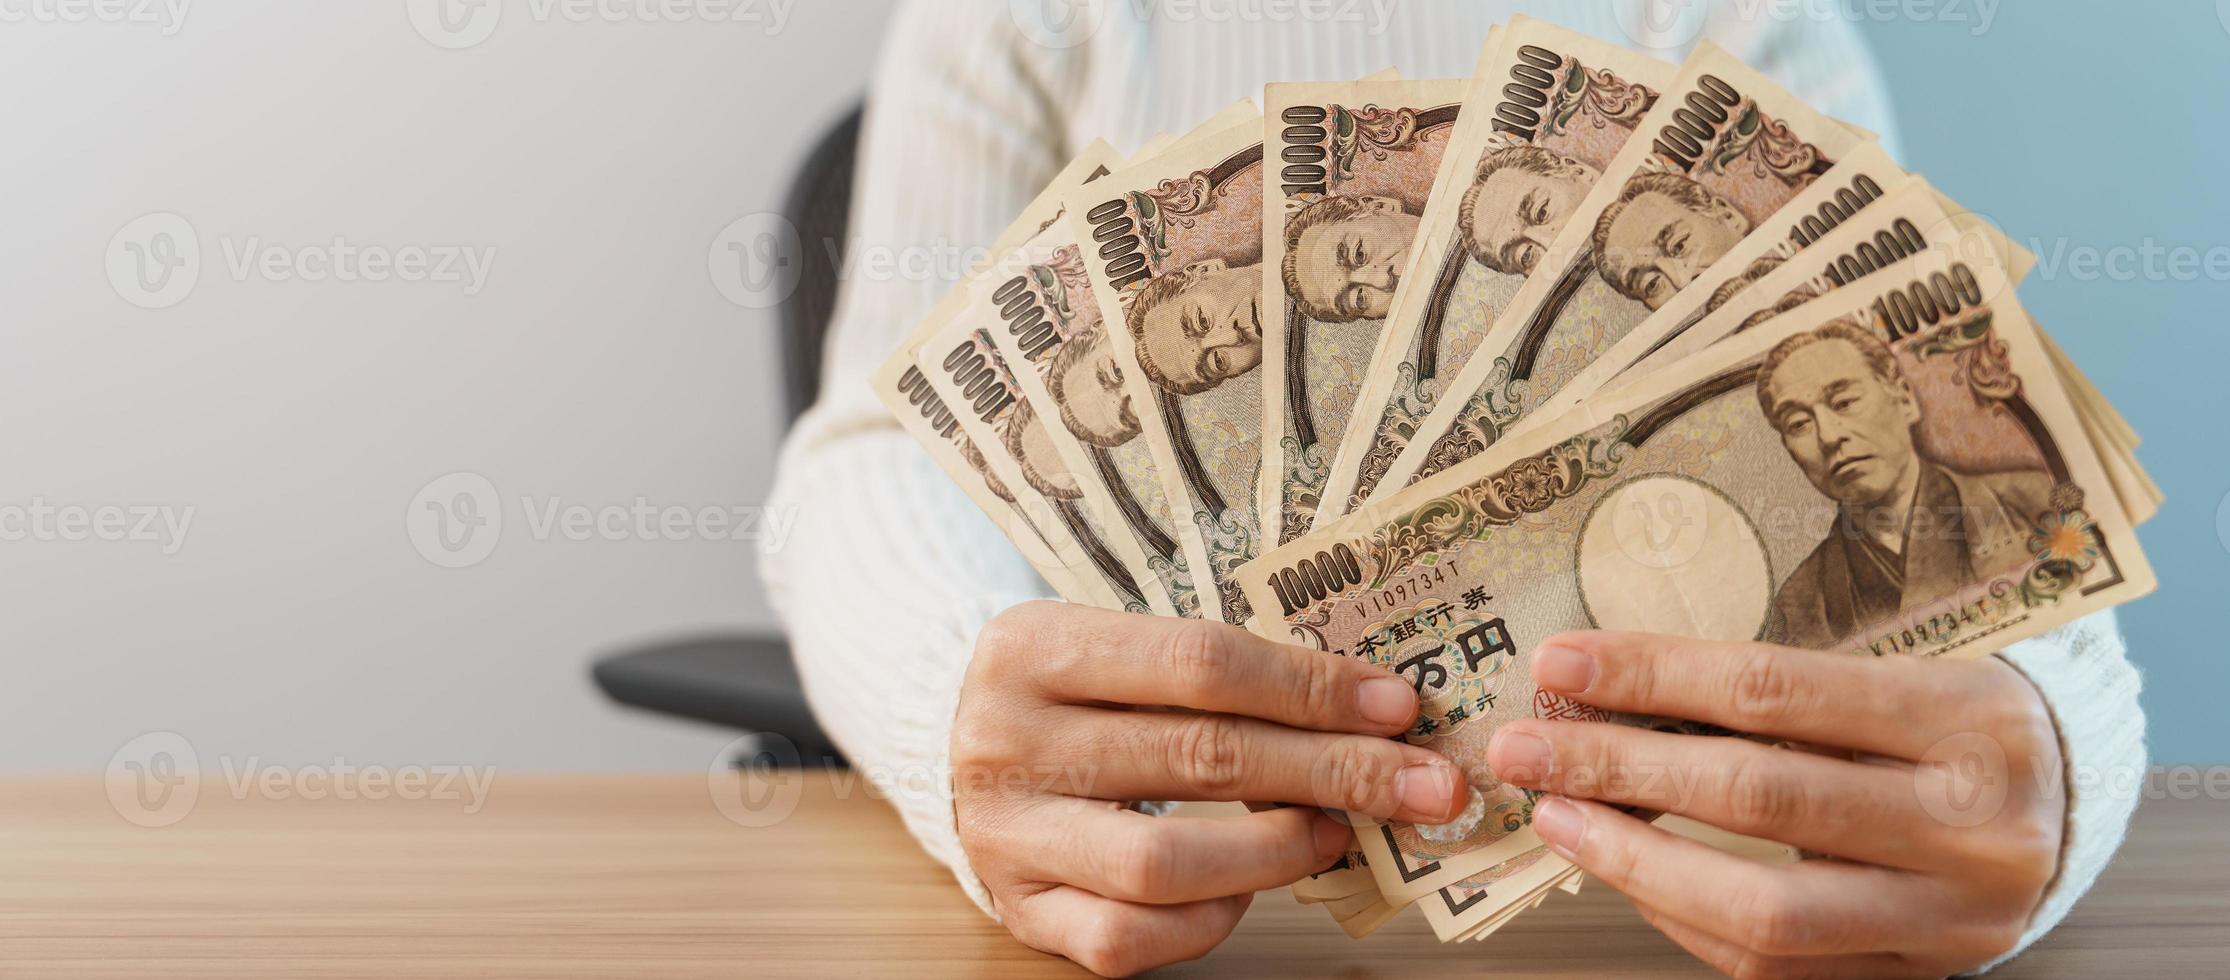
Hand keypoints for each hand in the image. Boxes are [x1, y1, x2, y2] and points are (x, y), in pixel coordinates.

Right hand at [953, 601, 1467, 976]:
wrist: (960, 751)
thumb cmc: (1072, 692)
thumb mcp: (1117, 647)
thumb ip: (1218, 672)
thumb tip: (1372, 711)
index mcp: (1033, 647)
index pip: (1198, 661)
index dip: (1310, 686)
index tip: (1398, 704)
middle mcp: (1006, 739)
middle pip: (1199, 757)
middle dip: (1331, 770)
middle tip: (1420, 786)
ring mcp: (1006, 834)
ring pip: (1163, 862)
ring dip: (1276, 852)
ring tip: (1335, 834)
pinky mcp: (1019, 909)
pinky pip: (1128, 938)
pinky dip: (1207, 919)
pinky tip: (1246, 888)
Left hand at [1488, 631, 2064, 978]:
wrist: (2074, 806)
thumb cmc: (1959, 717)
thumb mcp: (1905, 667)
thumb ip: (1779, 684)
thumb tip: (1605, 683)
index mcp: (1969, 716)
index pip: (1775, 690)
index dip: (1653, 676)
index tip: (1561, 661)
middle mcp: (1972, 824)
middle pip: (1756, 796)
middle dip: (1618, 769)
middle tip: (1526, 747)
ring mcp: (1950, 915)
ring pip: (1759, 907)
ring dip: (1634, 860)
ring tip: (1558, 817)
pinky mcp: (1919, 974)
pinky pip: (1772, 963)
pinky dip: (1682, 915)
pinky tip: (1626, 869)